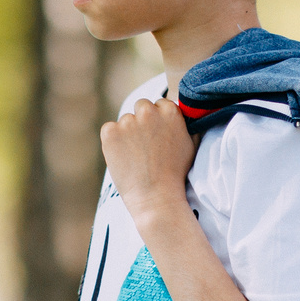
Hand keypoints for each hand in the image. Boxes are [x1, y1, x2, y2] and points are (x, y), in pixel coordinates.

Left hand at [101, 96, 195, 225]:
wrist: (156, 196)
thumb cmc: (176, 173)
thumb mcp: (190, 143)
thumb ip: (186, 123)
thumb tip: (184, 111)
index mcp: (170, 111)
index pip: (160, 104)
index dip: (158, 120)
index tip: (158, 135)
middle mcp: (148, 112)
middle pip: (142, 106)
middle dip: (143, 120)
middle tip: (145, 144)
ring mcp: (127, 121)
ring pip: (125, 120)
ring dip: (128, 132)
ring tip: (136, 156)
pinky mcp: (110, 132)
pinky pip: (109, 129)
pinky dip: (113, 141)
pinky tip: (123, 157)